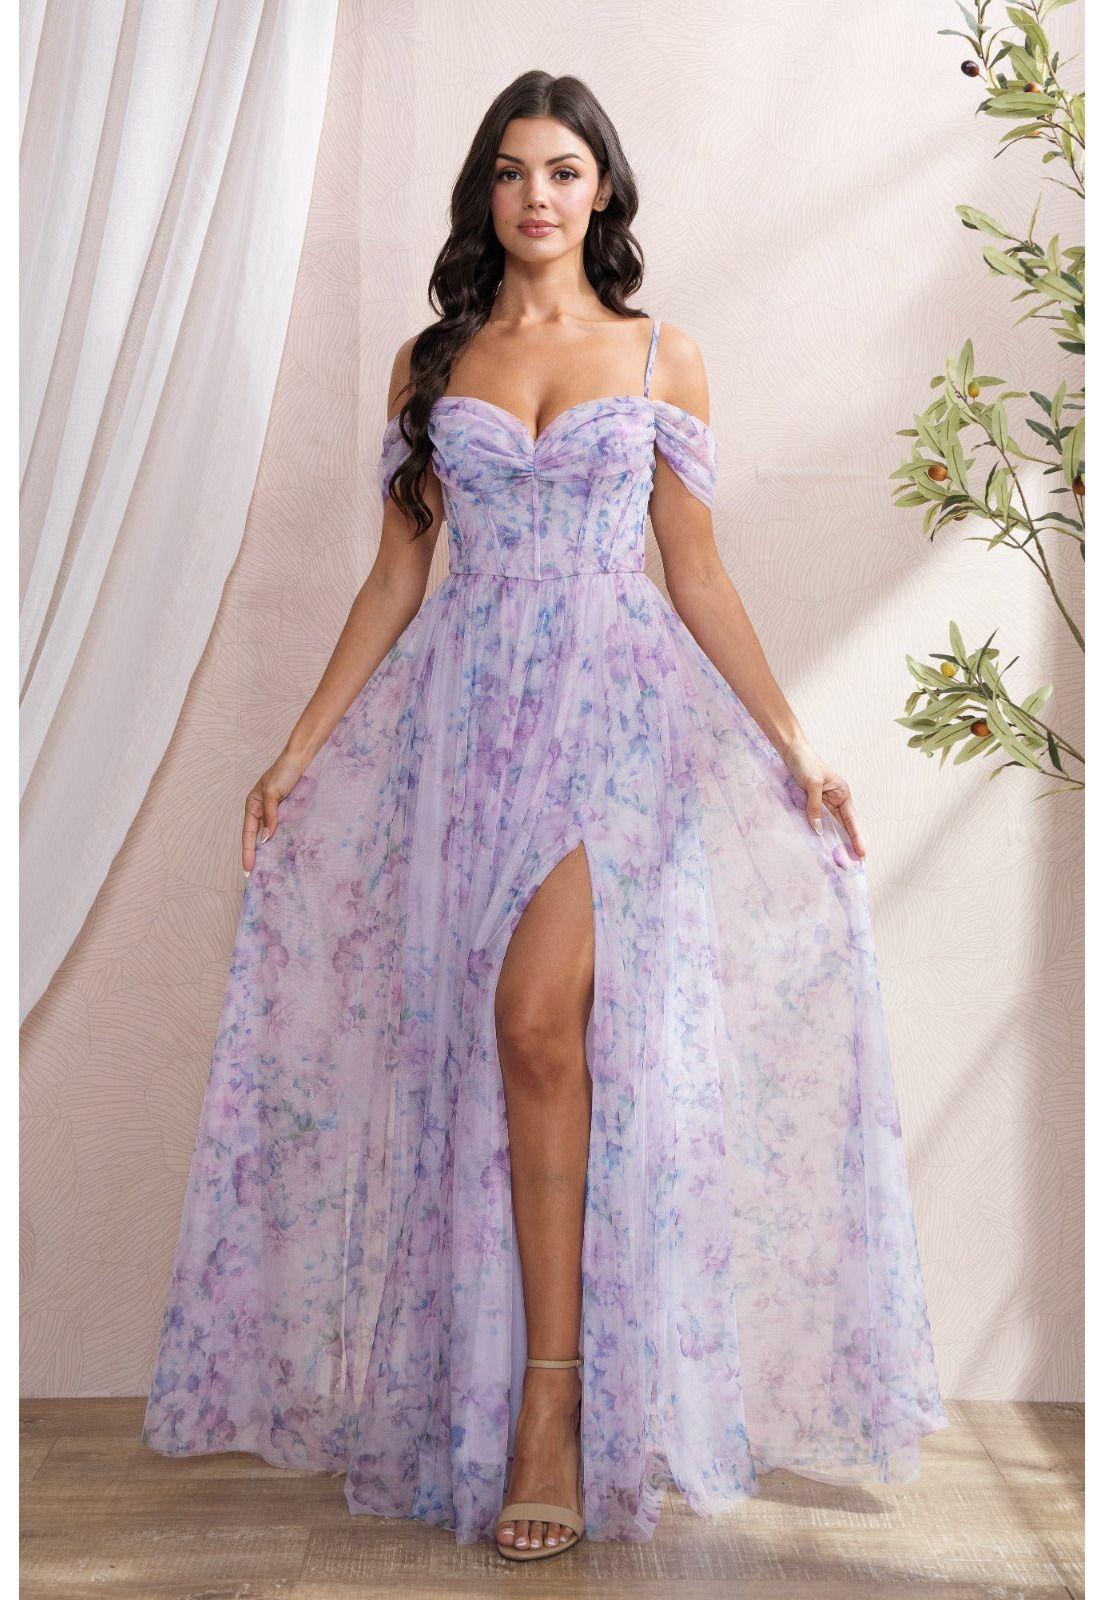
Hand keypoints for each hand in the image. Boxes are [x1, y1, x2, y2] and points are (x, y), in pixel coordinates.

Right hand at [242, 749, 305, 873]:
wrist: (301, 758)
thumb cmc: (284, 771)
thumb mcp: (272, 793)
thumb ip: (269, 816)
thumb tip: (265, 839)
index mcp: (252, 805)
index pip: (247, 835)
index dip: (247, 853)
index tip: (247, 871)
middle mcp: (261, 809)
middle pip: (256, 837)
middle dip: (255, 855)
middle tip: (256, 876)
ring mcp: (275, 810)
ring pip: (269, 834)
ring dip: (269, 849)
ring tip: (270, 868)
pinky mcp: (288, 809)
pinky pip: (282, 828)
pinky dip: (282, 840)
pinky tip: (285, 850)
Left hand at [782, 736, 865, 860]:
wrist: (791, 751)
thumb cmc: (806, 763)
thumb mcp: (812, 784)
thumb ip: (814, 806)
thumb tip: (817, 829)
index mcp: (843, 795)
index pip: (852, 821)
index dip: (857, 838)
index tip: (862, 853)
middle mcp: (836, 801)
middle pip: (844, 827)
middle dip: (848, 845)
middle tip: (853, 865)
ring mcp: (824, 805)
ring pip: (830, 827)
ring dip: (834, 842)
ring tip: (839, 861)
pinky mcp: (811, 805)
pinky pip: (817, 822)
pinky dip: (819, 834)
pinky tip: (821, 846)